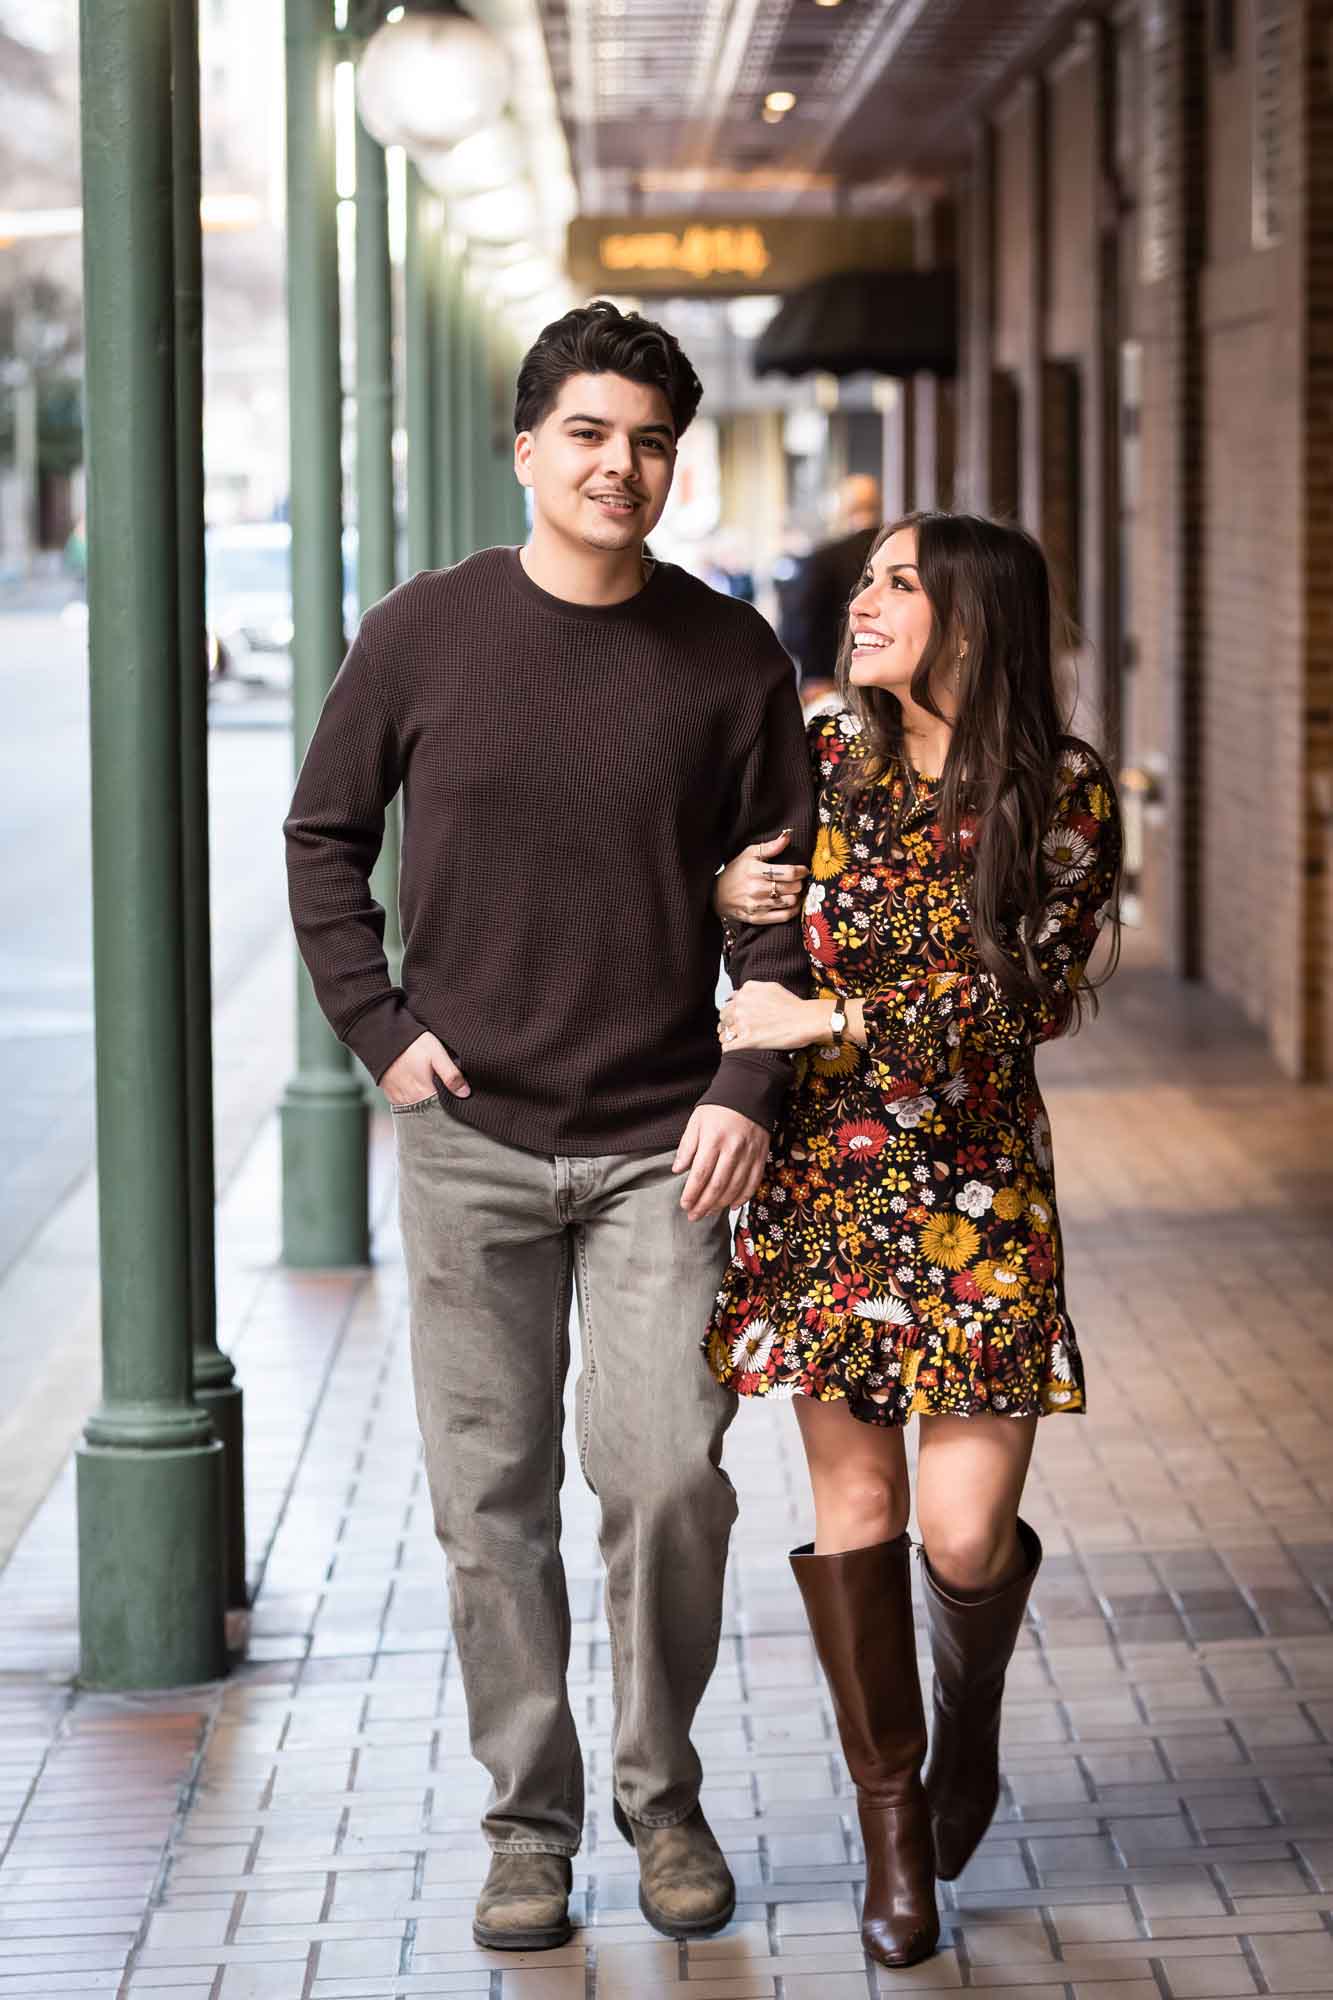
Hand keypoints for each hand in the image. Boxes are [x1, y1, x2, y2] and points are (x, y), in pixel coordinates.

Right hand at [381, 1030, 469, 1104]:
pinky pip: (403, 1104)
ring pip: (416, 1108)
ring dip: (425, 1103)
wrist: (383, 1035)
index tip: (457, 1101)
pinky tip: (417, 1089)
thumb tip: (464, 1093)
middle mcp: (409, 1099)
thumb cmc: (411, 1043)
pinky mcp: (389, 1093)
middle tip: (445, 1093)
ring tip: (431, 1089)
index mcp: (423, 1093)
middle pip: (428, 1111)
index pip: (441, 1111)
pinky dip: (412, 1100)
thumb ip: (451, 1075)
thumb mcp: (437, 1054)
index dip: (450, 1106)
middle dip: (438, 1106)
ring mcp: (398, 1098)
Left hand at [672, 1104, 769, 1219]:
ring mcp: (749, 1154)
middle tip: (694, 1216)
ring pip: (735, 1187)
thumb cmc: (718, 1108)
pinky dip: (743, 1197)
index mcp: (713, 1140)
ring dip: (720, 1204)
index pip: (701, 1174)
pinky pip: (753, 1182)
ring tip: (709, 1213)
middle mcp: (733, 1149)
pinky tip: (732, 1205)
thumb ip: (687, 1146)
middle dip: (704, 1205)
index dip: (692, 1193)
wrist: (749, 1092)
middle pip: (717, 1185)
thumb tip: (678, 1170)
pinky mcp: (761, 1156)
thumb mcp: (696, 1122)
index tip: (684, 1204)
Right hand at [714, 830, 807, 925]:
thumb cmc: (735, 872)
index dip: (801, 871)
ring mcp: (758, 906)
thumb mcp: (749, 854)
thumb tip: (788, 836)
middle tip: (797, 880)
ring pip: (791, 901)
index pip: (789, 872)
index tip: (803, 870)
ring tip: (793, 891)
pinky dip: (793, 910)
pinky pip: (784, 916)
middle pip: (793, 887)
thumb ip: (770, 846)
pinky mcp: (758, 919)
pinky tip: (791, 904)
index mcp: (755, 870)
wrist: (716, 895)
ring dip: (796, 895)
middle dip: (799, 883)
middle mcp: (757, 889)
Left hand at [719, 981, 827, 1053]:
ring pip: (723, 1034)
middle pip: (723, 1018)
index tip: (736, 1019)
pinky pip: (728, 1047)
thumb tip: (737, 995)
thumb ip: (752, 990)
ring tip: (738, 1042)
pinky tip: (738, 1049)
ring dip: (728, 1038)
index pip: (728, 1003)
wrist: (806, 1020)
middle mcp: (741, 1005)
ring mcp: (742, 1023)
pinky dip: (731, 1049)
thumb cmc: (794, 1006)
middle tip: (737, 1032)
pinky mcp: (747, 1040)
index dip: (732, 1013)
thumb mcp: (771, 987)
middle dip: (729, 1025)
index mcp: (746, 991)